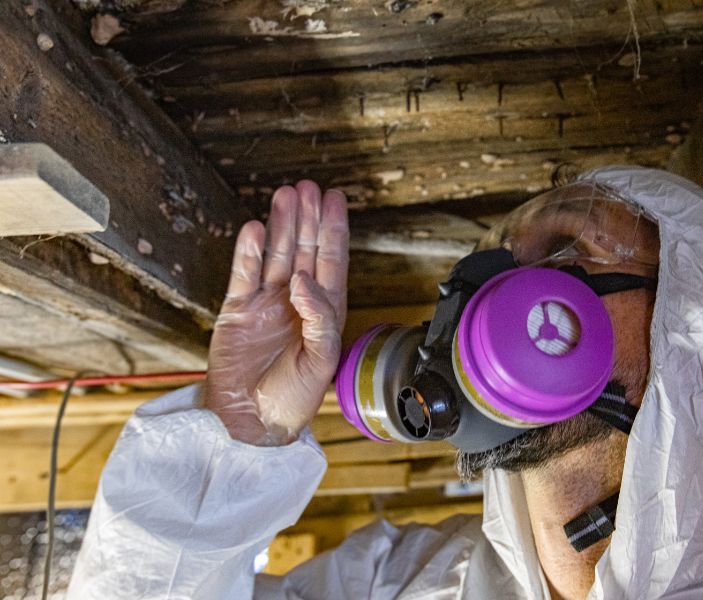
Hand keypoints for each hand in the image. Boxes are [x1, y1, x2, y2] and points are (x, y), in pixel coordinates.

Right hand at [203, 181, 348, 445]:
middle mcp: (296, 301)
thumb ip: (319, 318)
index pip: (330, 261)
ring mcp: (266, 303)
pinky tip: (255, 229)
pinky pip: (243, 274)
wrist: (251, 420)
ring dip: (281, 226)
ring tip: (285, 195)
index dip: (333, 230)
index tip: (334, 199)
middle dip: (307, 218)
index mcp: (324, 311)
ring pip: (275, 255)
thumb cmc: (294, 396)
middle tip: (307, 187)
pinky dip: (248, 252)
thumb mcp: (320, 360)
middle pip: (303, 249)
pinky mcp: (238, 311)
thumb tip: (303, 279)